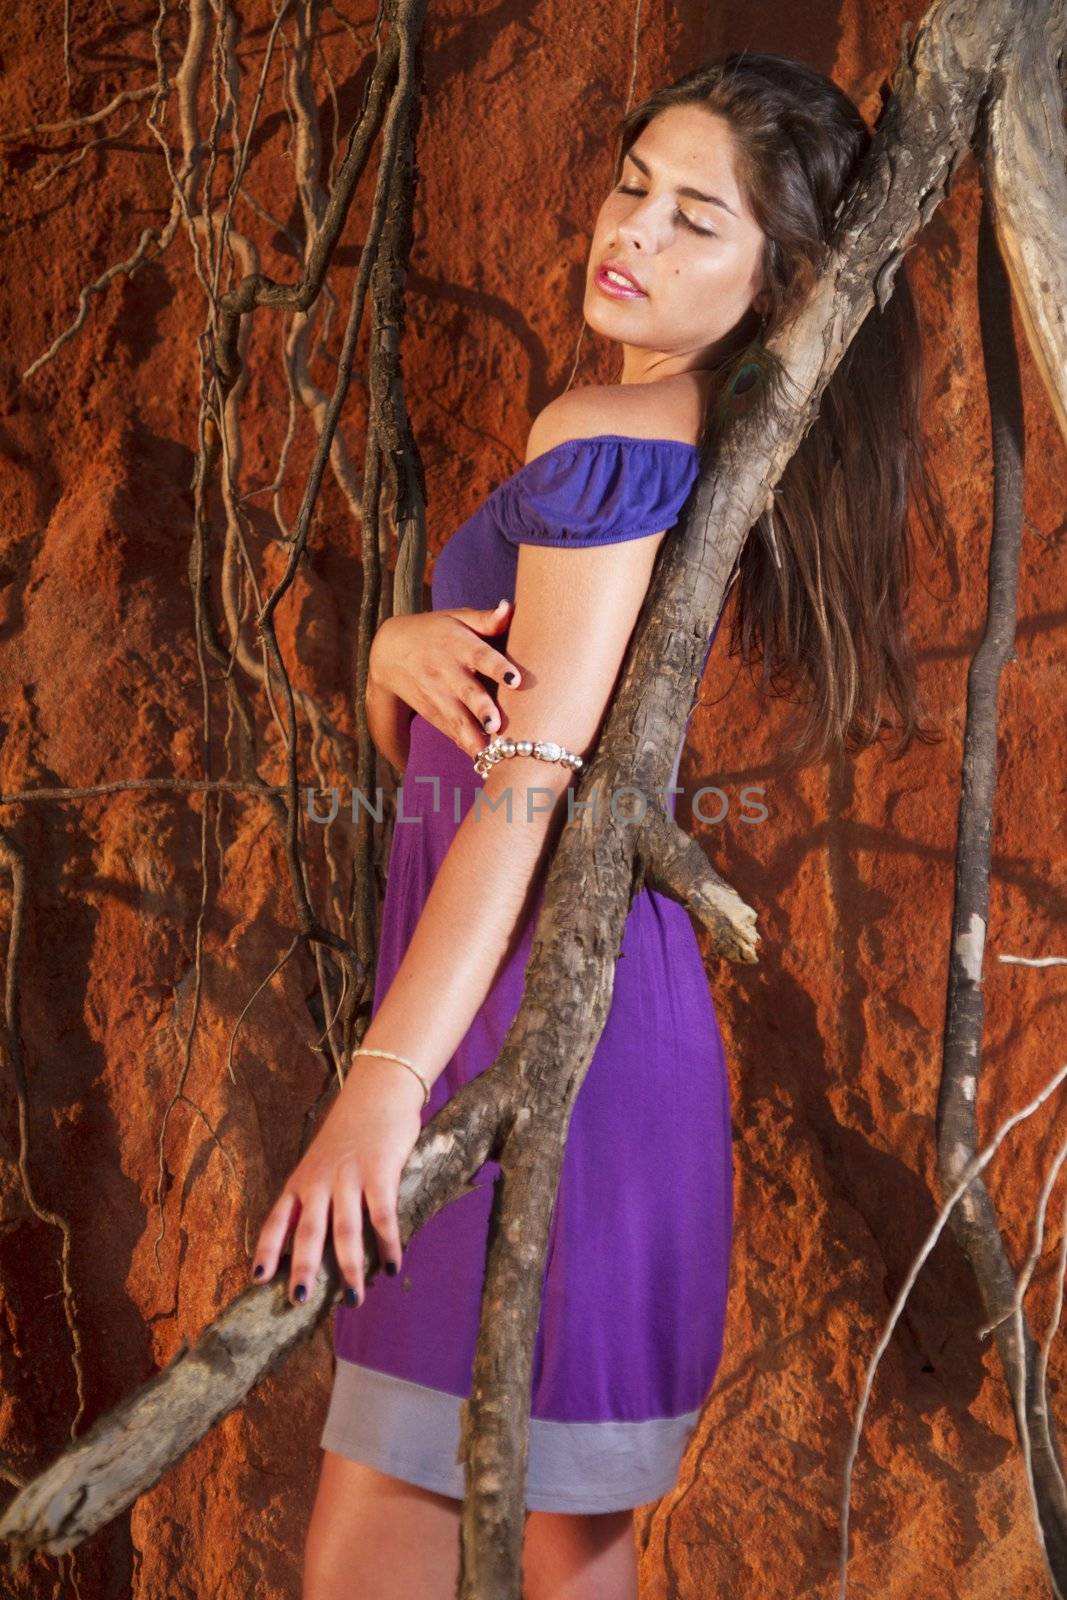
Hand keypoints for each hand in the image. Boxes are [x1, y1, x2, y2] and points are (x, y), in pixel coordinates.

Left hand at [250, 1054, 425, 1305]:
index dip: (267, 1250)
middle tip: (299, 1300)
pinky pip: (383, 1215)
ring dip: (350, 1267)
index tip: (258, 1280)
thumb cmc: (351, 1131)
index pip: (278, 1219)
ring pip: (345, 1230)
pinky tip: (393, 1266)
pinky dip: (388, 1244)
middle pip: (308, 1231)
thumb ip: (317, 1195)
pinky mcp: (380, 1171)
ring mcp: (349, 1175)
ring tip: (354, 1299)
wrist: (378, 1090)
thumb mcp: (321, 1161)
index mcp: (301, 1179)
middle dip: (304, 1268)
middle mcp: (320, 1180)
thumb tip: (317, 1242)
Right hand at [369, 600, 522, 759]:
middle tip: (496, 725)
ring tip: (487, 754)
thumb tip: (510, 608)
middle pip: (466, 691)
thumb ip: (486, 618)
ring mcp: (436, 695)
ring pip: (455, 719)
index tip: (515, 679)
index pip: (480, 655)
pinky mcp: (432, 713)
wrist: (389, 652)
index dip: (497, 667)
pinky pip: (449, 731)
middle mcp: (446, 671)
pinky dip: (463, 745)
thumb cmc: (436, 631)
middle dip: (481, 709)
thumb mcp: (456, 618)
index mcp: (457, 644)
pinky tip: (480, 761)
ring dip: (470, 737)